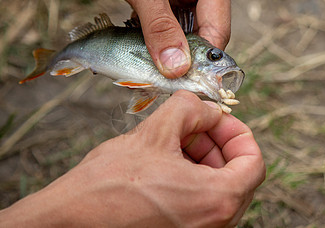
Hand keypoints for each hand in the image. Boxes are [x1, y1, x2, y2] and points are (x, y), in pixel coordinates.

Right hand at [0, 91, 264, 226]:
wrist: (71, 220)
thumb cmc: (108, 185)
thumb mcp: (155, 131)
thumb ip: (191, 109)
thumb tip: (208, 108)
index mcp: (217, 200)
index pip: (253, 162)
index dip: (237, 133)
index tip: (217, 120)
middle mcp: (214, 225)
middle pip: (236, 175)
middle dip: (215, 144)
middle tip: (191, 127)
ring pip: (216, 189)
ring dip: (200, 160)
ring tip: (171, 143)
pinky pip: (198, 204)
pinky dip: (189, 179)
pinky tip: (162, 164)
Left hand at [32, 0, 231, 77]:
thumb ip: (160, 27)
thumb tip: (177, 68)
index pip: (218, 26)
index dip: (202, 59)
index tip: (183, 83)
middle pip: (200, 34)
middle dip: (182, 58)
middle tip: (162, 80)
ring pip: (180, 35)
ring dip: (165, 53)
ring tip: (148, 69)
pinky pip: (162, 30)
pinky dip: (152, 44)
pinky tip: (139, 53)